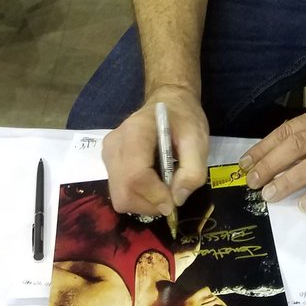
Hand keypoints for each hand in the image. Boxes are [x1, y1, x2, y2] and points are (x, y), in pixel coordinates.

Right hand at [103, 85, 208, 216]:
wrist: (168, 101)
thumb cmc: (183, 118)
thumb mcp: (198, 139)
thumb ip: (193, 170)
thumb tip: (177, 199)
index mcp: (135, 132)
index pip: (136, 176)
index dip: (155, 196)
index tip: (175, 201)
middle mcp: (115, 145)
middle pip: (124, 192)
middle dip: (150, 204)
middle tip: (171, 196)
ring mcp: (108, 154)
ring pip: (120, 197)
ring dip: (145, 202)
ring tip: (163, 186)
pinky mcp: (108, 162)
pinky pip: (120, 192)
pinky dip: (138, 196)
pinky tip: (153, 181)